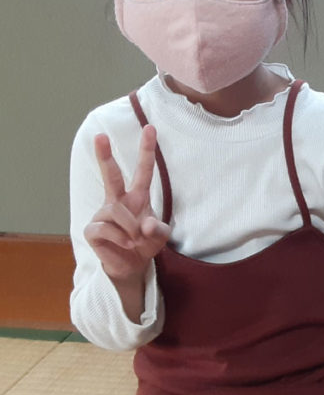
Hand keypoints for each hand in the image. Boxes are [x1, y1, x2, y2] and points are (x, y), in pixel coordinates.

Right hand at [84, 125, 170, 283]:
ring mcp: (103, 214)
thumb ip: (158, 230)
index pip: (143, 170)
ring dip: (131, 228)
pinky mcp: (92, 229)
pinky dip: (120, 238)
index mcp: (137, 196)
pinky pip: (106, 228)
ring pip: (116, 212)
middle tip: (100, 136)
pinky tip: (126, 244)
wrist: (132, 266)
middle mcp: (118, 201)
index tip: (150, 128)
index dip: (146, 150)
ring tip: (136, 240)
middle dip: (104, 156)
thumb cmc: (145, 243)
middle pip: (111, 175)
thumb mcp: (160, 237)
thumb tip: (144, 225)